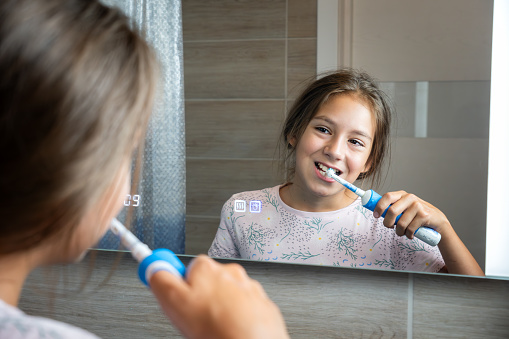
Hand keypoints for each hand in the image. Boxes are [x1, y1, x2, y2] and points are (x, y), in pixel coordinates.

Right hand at [149, 255, 289, 338]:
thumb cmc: (217, 326)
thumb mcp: (174, 302)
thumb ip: (161, 280)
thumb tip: (154, 267)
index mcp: (206, 268)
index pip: (186, 268)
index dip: (178, 287)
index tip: (174, 295)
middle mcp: (230, 272)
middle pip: (207, 283)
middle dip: (200, 299)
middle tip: (194, 319)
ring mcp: (249, 288)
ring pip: (226, 296)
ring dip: (219, 309)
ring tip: (214, 328)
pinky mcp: (262, 305)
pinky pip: (245, 308)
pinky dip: (238, 318)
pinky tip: (230, 330)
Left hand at [373, 190, 450, 238]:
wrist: (437, 220)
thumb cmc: (416, 215)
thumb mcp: (404, 208)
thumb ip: (392, 208)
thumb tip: (376, 212)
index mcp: (402, 194)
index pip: (387, 196)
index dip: (379, 206)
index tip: (376, 216)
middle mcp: (409, 197)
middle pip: (392, 211)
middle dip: (387, 223)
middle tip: (389, 227)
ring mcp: (418, 206)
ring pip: (400, 223)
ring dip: (399, 232)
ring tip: (403, 232)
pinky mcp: (424, 215)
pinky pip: (410, 229)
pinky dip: (408, 235)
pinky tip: (411, 234)